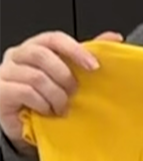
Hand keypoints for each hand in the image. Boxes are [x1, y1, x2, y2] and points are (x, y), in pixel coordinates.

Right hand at [0, 31, 114, 155]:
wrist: (25, 123)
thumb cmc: (46, 95)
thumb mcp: (68, 73)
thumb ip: (86, 55)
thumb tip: (113, 37)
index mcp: (36, 47)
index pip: (54, 39)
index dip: (75, 50)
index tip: (94, 66)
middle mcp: (17, 56)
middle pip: (42, 54)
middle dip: (64, 76)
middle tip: (74, 93)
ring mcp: (5, 72)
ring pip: (36, 77)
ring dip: (55, 95)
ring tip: (61, 107)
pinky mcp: (0, 90)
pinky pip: (25, 92)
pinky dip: (41, 103)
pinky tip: (46, 111)